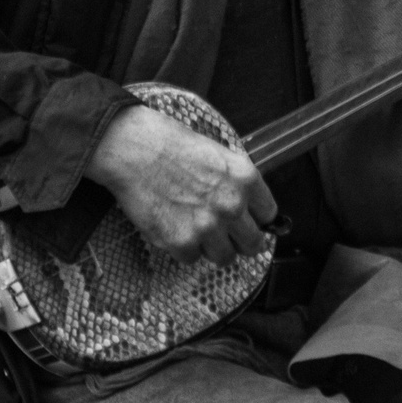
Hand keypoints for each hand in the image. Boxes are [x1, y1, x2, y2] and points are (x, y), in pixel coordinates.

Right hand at [85, 103, 275, 266]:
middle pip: (253, 244)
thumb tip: (243, 205)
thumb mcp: (216, 153)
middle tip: (226, 236)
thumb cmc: (169, 143)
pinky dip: (183, 249)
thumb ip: (234, 182)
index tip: (248, 222)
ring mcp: (208, 227)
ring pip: (225, 257)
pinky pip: (191, 259)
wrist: (133, 149)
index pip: (269, 215)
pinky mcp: (181, 242)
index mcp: (245, 179)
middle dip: (240, 241)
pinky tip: (172, 226)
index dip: (256, 219)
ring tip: (195, 230)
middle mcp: (232, 205)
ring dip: (212, 248)